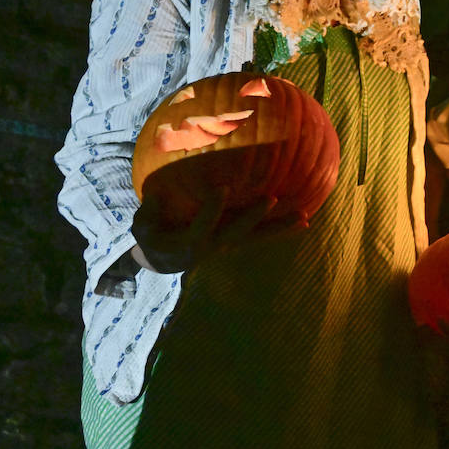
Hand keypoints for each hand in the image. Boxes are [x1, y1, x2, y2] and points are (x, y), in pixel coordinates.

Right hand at [131, 187, 308, 273]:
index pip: (203, 224)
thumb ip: (149, 212)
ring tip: (304, 217)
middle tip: (271, 199)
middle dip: (254, 215)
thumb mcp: (143, 225)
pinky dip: (284, 230)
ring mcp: (230, 245)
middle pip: (237, 231)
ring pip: (257, 237)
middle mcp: (214, 246)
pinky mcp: (239, 242)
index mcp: (190, 241)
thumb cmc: (153, 235)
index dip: (212, 208)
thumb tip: (156, 194)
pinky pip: (264, 237)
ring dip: (280, 226)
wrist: (167, 260)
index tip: (222, 188)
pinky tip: (305, 222)